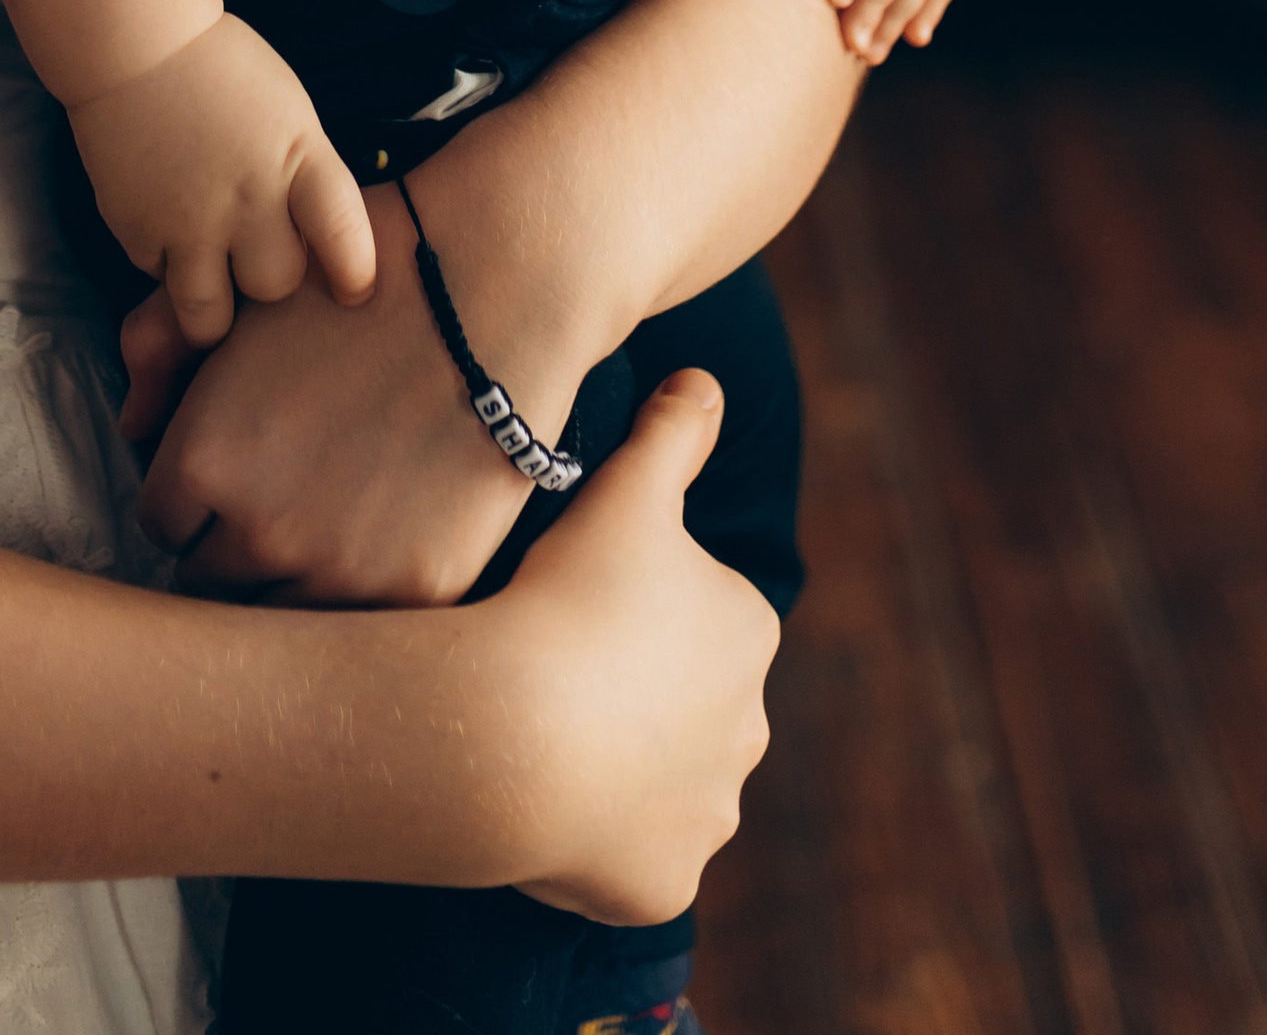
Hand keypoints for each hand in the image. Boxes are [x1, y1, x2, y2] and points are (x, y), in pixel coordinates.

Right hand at [72, 15, 376, 348]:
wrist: (135, 42)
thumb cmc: (220, 68)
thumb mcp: (288, 112)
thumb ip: (303, 175)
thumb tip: (312, 242)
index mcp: (298, 157)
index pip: (344, 236)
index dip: (355, 273)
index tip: (352, 290)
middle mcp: (248, 199)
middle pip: (276, 285)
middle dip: (270, 277)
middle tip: (257, 254)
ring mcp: (188, 223)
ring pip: (210, 317)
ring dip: (216, 307)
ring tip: (214, 283)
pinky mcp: (138, 232)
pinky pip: (160, 280)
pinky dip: (168, 265)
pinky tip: (167, 227)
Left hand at [128, 177, 587, 601]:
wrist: (495, 288)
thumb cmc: (362, 281)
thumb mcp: (245, 299)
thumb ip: (159, 348)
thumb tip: (130, 426)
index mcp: (203, 461)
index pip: (160, 523)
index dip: (190, 495)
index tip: (225, 475)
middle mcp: (261, 531)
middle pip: (211, 580)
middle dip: (232, 541)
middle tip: (280, 495)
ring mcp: (342, 572)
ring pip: (281, 616)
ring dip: (296, 576)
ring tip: (332, 517)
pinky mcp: (418, 591)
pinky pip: (364, 624)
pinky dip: (366, 591)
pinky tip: (386, 532)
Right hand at [494, 373, 778, 919]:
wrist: (516, 730)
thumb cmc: (572, 598)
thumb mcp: (625, 490)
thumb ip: (670, 432)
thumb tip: (704, 381)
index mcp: (748, 633)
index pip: (700, 611)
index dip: (633, 601)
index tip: (575, 599)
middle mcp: (750, 730)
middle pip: (689, 700)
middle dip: (638, 689)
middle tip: (554, 665)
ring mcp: (708, 816)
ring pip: (666, 782)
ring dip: (622, 766)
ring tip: (543, 733)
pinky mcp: (664, 884)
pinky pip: (634, 858)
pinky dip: (599, 840)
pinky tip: (546, 805)